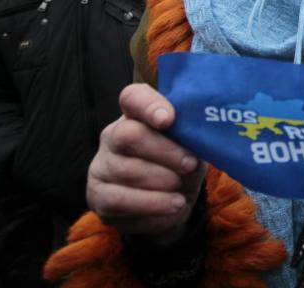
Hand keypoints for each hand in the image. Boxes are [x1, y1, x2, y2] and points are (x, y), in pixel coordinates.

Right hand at [86, 83, 205, 240]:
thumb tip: (204, 130)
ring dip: (160, 184)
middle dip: (164, 152)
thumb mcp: (192, 145)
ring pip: (126, 172)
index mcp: (136, 115)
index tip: (169, 119)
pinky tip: (171, 206)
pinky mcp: (98, 197)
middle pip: (128, 135)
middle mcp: (112, 136)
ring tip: (180, 193)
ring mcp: (101, 166)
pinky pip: (122, 202)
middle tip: (189, 165)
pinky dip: (152, 207)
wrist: (173, 203)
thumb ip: (192, 132)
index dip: (149, 105)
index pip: (133, 97)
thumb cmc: (182, 163)